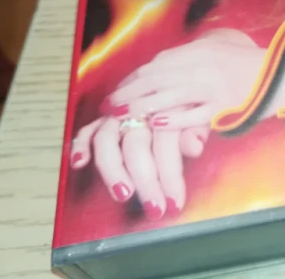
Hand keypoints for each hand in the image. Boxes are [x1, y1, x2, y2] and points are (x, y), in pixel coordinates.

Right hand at [69, 110, 207, 219]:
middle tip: (155, 210)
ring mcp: (120, 112)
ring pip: (107, 140)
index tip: (175, 205)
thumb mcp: (204, 111)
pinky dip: (81, 145)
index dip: (170, 177)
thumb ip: (197, 130)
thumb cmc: (193, 99)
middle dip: (145, 182)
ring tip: (123, 195)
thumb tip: (195, 148)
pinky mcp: (106, 115)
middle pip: (136, 147)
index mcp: (168, 109)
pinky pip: (89, 129)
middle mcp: (141, 111)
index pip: (166, 146)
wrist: (179, 74)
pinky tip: (79, 163)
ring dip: (113, 170)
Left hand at [101, 29, 284, 129]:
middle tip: (108, 105)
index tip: (119, 89)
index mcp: (201, 50)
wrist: (284, 74)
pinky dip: (173, 119)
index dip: (135, 78)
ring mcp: (214, 85)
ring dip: (141, 105)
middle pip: (158, 78)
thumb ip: (192, 57)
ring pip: (170, 95)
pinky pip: (194, 114)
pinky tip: (154, 124)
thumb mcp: (220, 50)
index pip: (159, 63)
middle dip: (130, 92)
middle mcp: (204, 64)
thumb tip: (163, 68)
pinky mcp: (225, 106)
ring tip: (121, 115)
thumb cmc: (250, 64)